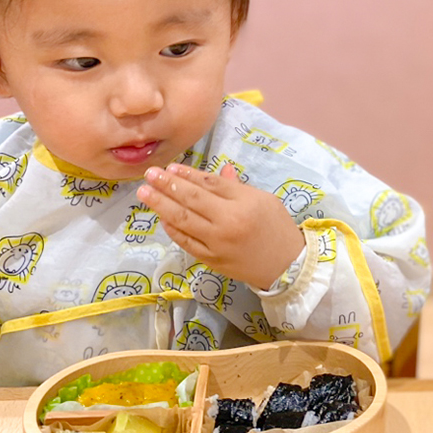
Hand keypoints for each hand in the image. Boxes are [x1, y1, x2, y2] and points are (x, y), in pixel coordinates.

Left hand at [137, 163, 304, 289]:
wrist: (286, 265)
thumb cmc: (277, 228)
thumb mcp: (264, 200)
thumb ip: (237, 187)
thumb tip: (219, 170)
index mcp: (244, 203)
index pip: (209, 184)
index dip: (188, 174)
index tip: (170, 166)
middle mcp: (228, 222)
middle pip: (191, 199)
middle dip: (167, 185)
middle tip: (150, 175)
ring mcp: (217, 243)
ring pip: (183, 220)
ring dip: (161, 205)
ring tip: (145, 193)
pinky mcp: (211, 259)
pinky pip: (186, 241)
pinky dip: (172, 229)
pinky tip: (162, 217)